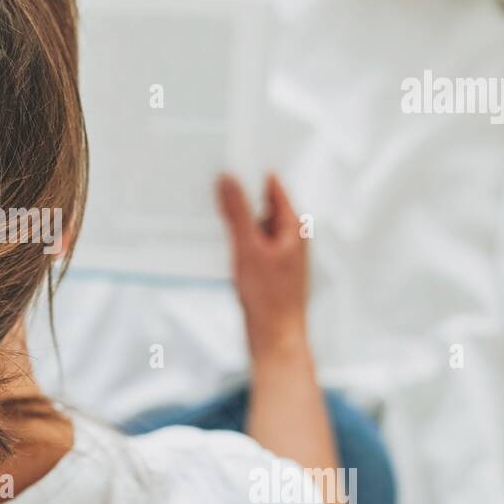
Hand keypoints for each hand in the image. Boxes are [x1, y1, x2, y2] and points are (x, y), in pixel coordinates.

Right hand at [215, 173, 308, 360]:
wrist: (276, 340)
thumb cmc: (270, 299)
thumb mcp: (248, 249)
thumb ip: (237, 213)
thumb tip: (228, 180)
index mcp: (293, 227)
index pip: (272, 187)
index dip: (250, 173)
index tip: (227, 162)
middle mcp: (289, 238)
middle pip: (260, 206)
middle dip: (237, 199)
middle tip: (211, 190)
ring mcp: (280, 255)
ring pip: (252, 228)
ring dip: (233, 224)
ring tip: (211, 221)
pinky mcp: (268, 271)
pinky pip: (249, 246)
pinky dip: (234, 243)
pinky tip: (217, 248)